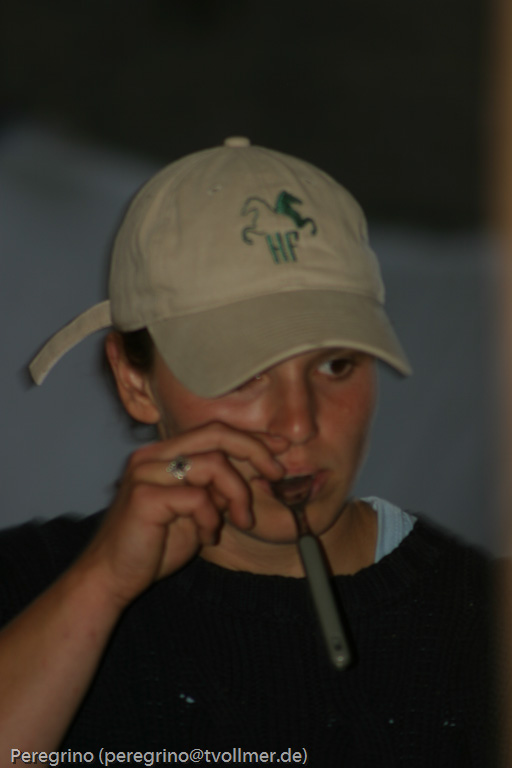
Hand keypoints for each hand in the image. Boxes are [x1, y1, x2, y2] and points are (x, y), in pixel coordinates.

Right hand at [77, 423, 285, 608]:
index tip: (282, 447)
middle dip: (254, 450)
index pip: (214, 431)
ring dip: (237, 494)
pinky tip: (208, 538)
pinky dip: (211, 519)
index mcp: (164, 454)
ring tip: (240, 520)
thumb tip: (260, 468)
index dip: (251, 437)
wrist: (113, 577)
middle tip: (277, 474)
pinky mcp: (144, 497)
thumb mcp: (199, 510)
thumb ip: (219, 488)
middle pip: (215, 433)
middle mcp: (153, 456)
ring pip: (213, 464)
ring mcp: (145, 473)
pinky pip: (197, 498)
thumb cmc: (155, 545)